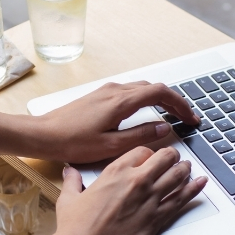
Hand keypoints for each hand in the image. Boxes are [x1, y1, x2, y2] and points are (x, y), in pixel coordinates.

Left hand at [34, 81, 198, 162]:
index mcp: (121, 102)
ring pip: (142, 88)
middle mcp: (115, 90)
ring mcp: (106, 90)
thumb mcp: (111, 146)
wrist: (43, 134)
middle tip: (186, 118)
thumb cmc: (72, 143)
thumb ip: (141, 136)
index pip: (161, 93)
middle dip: (174, 101)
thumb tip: (164, 129)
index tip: (191, 118)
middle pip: (154, 88)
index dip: (180, 105)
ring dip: (160, 99)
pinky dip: (146, 99)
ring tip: (171, 116)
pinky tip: (147, 112)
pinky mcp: (99, 95)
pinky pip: (130, 91)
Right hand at [51, 146, 206, 234]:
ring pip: (177, 176)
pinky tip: (201, 184)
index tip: (150, 157)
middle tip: (174, 158)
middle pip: (165, 158)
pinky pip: (181, 200)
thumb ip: (73, 181)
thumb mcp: (69, 198)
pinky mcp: (157, 219)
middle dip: (171, 156)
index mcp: (115, 171)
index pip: (142, 151)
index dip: (148, 153)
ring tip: (189, 168)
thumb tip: (70, 172)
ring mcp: (150, 200)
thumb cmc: (75, 228)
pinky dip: (194, 190)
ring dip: (185, 170)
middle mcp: (136, 181)